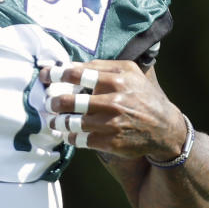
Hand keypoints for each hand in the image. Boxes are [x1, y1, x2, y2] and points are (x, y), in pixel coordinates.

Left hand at [40, 60, 186, 160]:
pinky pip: (80, 139)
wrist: (164, 127)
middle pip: (69, 101)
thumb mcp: (129, 72)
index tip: (44, 75)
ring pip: (72, 123)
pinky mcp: (110, 142)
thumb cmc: (141, 94)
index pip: (77, 74)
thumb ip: (102, 66)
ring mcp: (111, 123)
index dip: (56, 74)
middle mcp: (113, 101)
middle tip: (49, 103)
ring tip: (54, 120)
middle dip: (53, 102)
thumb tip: (70, 65)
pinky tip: (68, 134)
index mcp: (116, 80)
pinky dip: (71, 137)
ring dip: (58, 122)